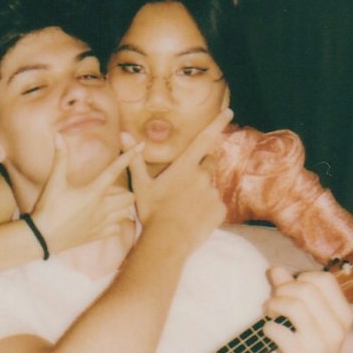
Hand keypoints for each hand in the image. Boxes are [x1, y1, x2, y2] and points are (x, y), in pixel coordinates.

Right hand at [30, 134, 139, 252]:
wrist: (42, 238)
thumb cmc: (48, 208)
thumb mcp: (54, 182)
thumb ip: (60, 158)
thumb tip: (58, 135)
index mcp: (93, 192)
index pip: (115, 170)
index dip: (129, 156)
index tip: (141, 146)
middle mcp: (102, 208)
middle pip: (130, 197)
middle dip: (125, 191)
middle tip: (111, 189)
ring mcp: (101, 223)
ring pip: (126, 214)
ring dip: (122, 207)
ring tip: (110, 203)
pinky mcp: (98, 235)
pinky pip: (117, 229)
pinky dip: (115, 223)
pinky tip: (104, 219)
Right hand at [124, 107, 232, 223]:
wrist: (168, 241)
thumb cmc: (152, 212)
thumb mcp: (141, 185)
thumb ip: (135, 159)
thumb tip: (124, 134)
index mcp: (185, 166)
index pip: (204, 138)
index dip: (217, 123)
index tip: (228, 111)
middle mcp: (202, 176)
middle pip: (209, 162)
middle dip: (201, 168)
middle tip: (186, 184)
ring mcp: (213, 193)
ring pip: (211, 186)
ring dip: (202, 191)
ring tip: (186, 207)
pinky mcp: (220, 210)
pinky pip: (216, 205)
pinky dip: (208, 209)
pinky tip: (194, 218)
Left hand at [261, 266, 351, 352]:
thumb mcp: (309, 323)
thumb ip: (294, 295)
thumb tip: (275, 269)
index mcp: (342, 315)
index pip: (324, 279)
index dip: (300, 278)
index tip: (288, 291)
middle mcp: (336, 328)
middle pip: (305, 288)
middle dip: (282, 290)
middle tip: (273, 304)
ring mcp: (320, 343)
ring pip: (293, 305)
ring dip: (273, 305)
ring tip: (269, 314)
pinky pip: (279, 330)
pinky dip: (268, 327)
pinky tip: (269, 332)